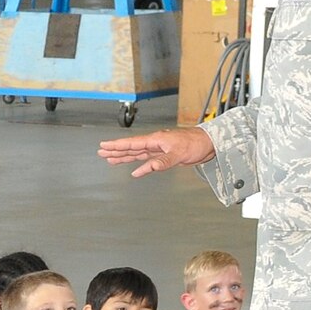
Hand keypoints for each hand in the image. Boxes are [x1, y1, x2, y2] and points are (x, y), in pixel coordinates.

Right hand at [95, 126, 214, 177]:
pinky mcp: (165, 155)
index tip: (104, 146)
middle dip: (116, 150)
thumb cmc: (196, 143)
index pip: (132, 143)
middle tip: (101, 152)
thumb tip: (148, 168)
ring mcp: (159, 149)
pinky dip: (139, 164)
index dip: (117, 145)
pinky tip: (134, 169)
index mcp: (156, 140)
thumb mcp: (179, 153)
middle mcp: (155, 143)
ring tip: (110, 159)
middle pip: (131, 147)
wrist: (209, 143)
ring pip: (137, 153)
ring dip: (124, 156)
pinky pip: (147, 160)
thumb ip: (163, 161)